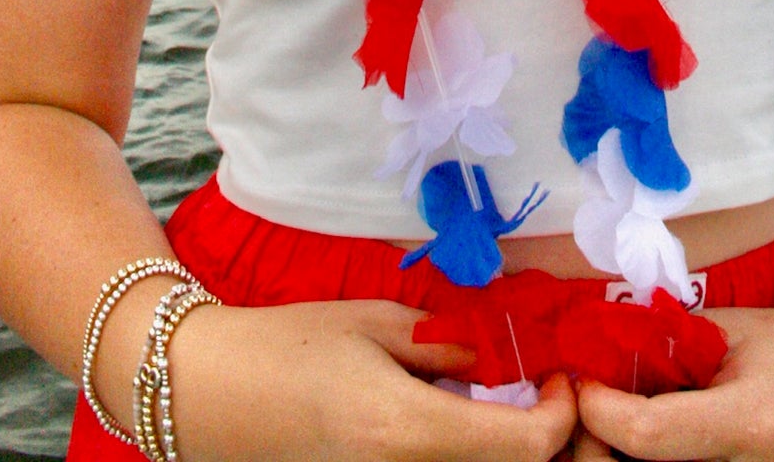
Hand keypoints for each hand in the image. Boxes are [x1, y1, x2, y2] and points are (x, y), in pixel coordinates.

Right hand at [170, 296, 577, 461]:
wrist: (211, 396)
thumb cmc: (290, 347)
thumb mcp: (378, 325)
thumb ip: (452, 345)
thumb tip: (513, 358)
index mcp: (408, 432)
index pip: (528, 447)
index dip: (562, 412)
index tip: (558, 376)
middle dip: (541, 438)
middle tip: (537, 393)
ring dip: (503, 450)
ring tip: (494, 406)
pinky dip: (466, 457)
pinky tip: (454, 426)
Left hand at [570, 304, 773, 461]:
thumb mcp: (729, 330)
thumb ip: (662, 341)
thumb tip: (594, 350)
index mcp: (746, 424)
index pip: (646, 433)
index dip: (599, 407)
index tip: (582, 378)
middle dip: (596, 443)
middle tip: (589, 403)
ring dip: (617, 454)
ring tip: (614, 416)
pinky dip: (647, 461)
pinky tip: (644, 436)